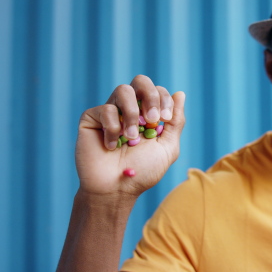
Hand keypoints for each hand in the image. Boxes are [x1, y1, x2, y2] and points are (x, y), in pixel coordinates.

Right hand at [74, 75, 185, 197]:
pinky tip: (111, 147)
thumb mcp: (167, 147)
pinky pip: (105, 109)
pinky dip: (112, 128)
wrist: (116, 190)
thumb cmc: (142, 172)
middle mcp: (129, 109)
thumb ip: (176, 121)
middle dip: (150, 96)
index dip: (164, 99)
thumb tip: (180, 93)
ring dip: (132, 114)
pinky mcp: (91, 118)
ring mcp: (110, 112)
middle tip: (151, 120)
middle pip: (141, 81)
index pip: (158, 91)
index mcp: (148, 114)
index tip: (165, 119)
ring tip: (131, 138)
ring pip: (123, 90)